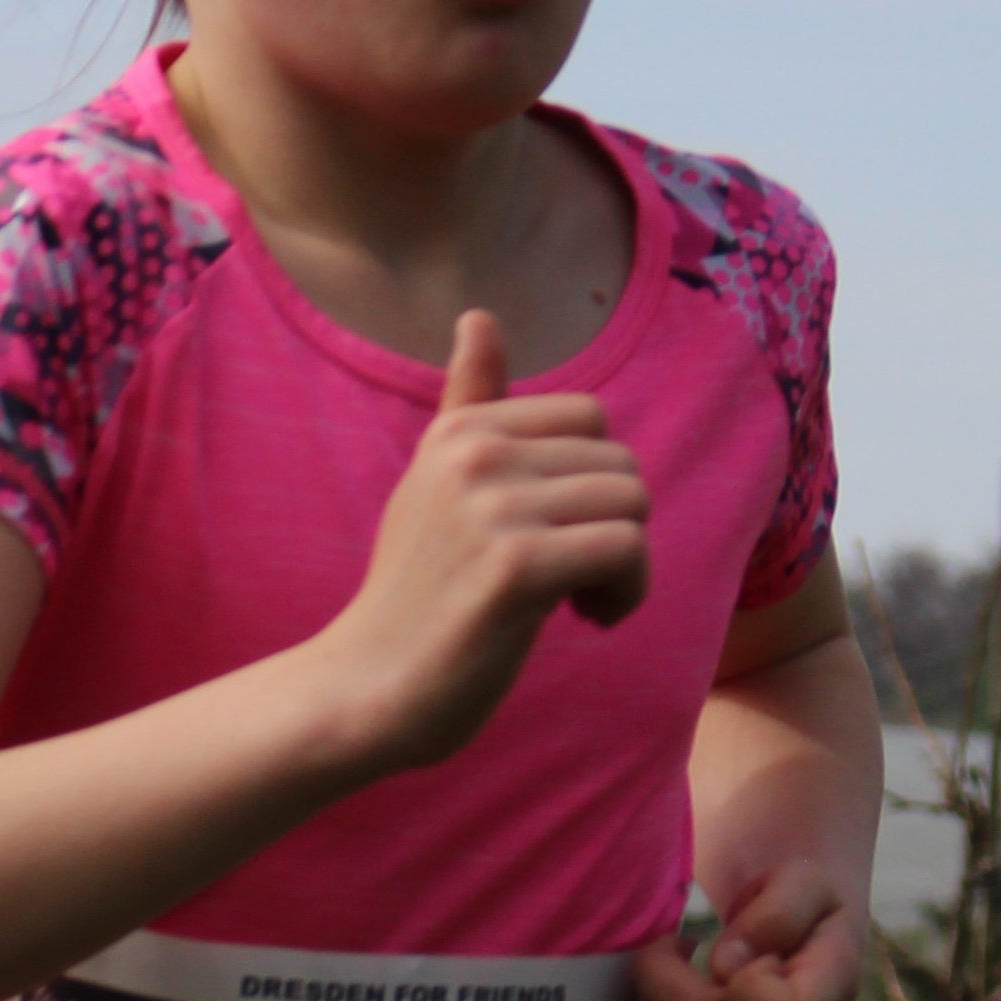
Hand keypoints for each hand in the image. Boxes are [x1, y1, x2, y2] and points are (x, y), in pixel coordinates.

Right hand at [317, 313, 649, 773]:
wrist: (369, 685)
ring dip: (625, 564)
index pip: (590, 418)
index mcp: (462, 427)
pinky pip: (626, 549)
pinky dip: (626, 591)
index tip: (555, 531)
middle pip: (621, 461)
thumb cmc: (415, 591)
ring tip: (581, 599)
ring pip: (632, 503)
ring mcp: (494, 506)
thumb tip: (480, 315)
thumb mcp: (435, 480)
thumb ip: (468, 402)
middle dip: (614, 524)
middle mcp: (474, 452)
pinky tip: (588, 619)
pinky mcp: (517, 567)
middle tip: (572, 578)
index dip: (590, 480)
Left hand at [633, 858, 863, 1000]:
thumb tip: (725, 967)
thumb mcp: (802, 878)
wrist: (807, 935)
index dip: (736, 984)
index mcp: (834, 991)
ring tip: (676, 968)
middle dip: (661, 978)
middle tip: (669, 943)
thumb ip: (776, 913)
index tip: (723, 946)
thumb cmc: (801, 900)